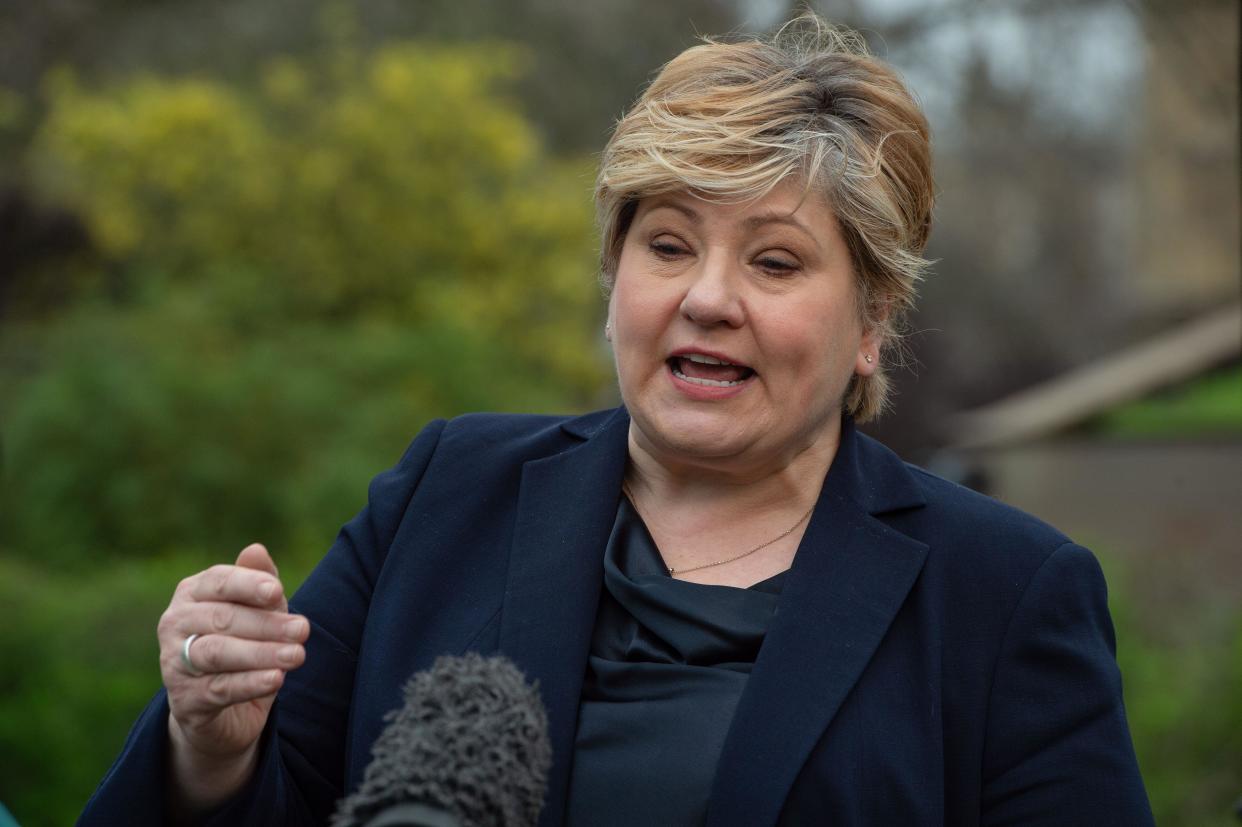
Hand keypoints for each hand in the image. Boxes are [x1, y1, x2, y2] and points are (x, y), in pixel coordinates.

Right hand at [158, 543, 308, 764]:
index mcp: (192, 593)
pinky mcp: (184, 699)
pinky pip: (219, 689)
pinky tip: (276, 679)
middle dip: (266, 624)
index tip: (277, 591)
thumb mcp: (258, 609)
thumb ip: (259, 580)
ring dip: (261, 653)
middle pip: (222, 618)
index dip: (248, 584)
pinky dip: (250, 683)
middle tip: (303, 630)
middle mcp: (175, 623)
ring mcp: (174, 662)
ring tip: (296, 655)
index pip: (219, 581)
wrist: (223, 708)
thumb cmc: (243, 642)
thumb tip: (256, 550)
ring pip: (217, 652)